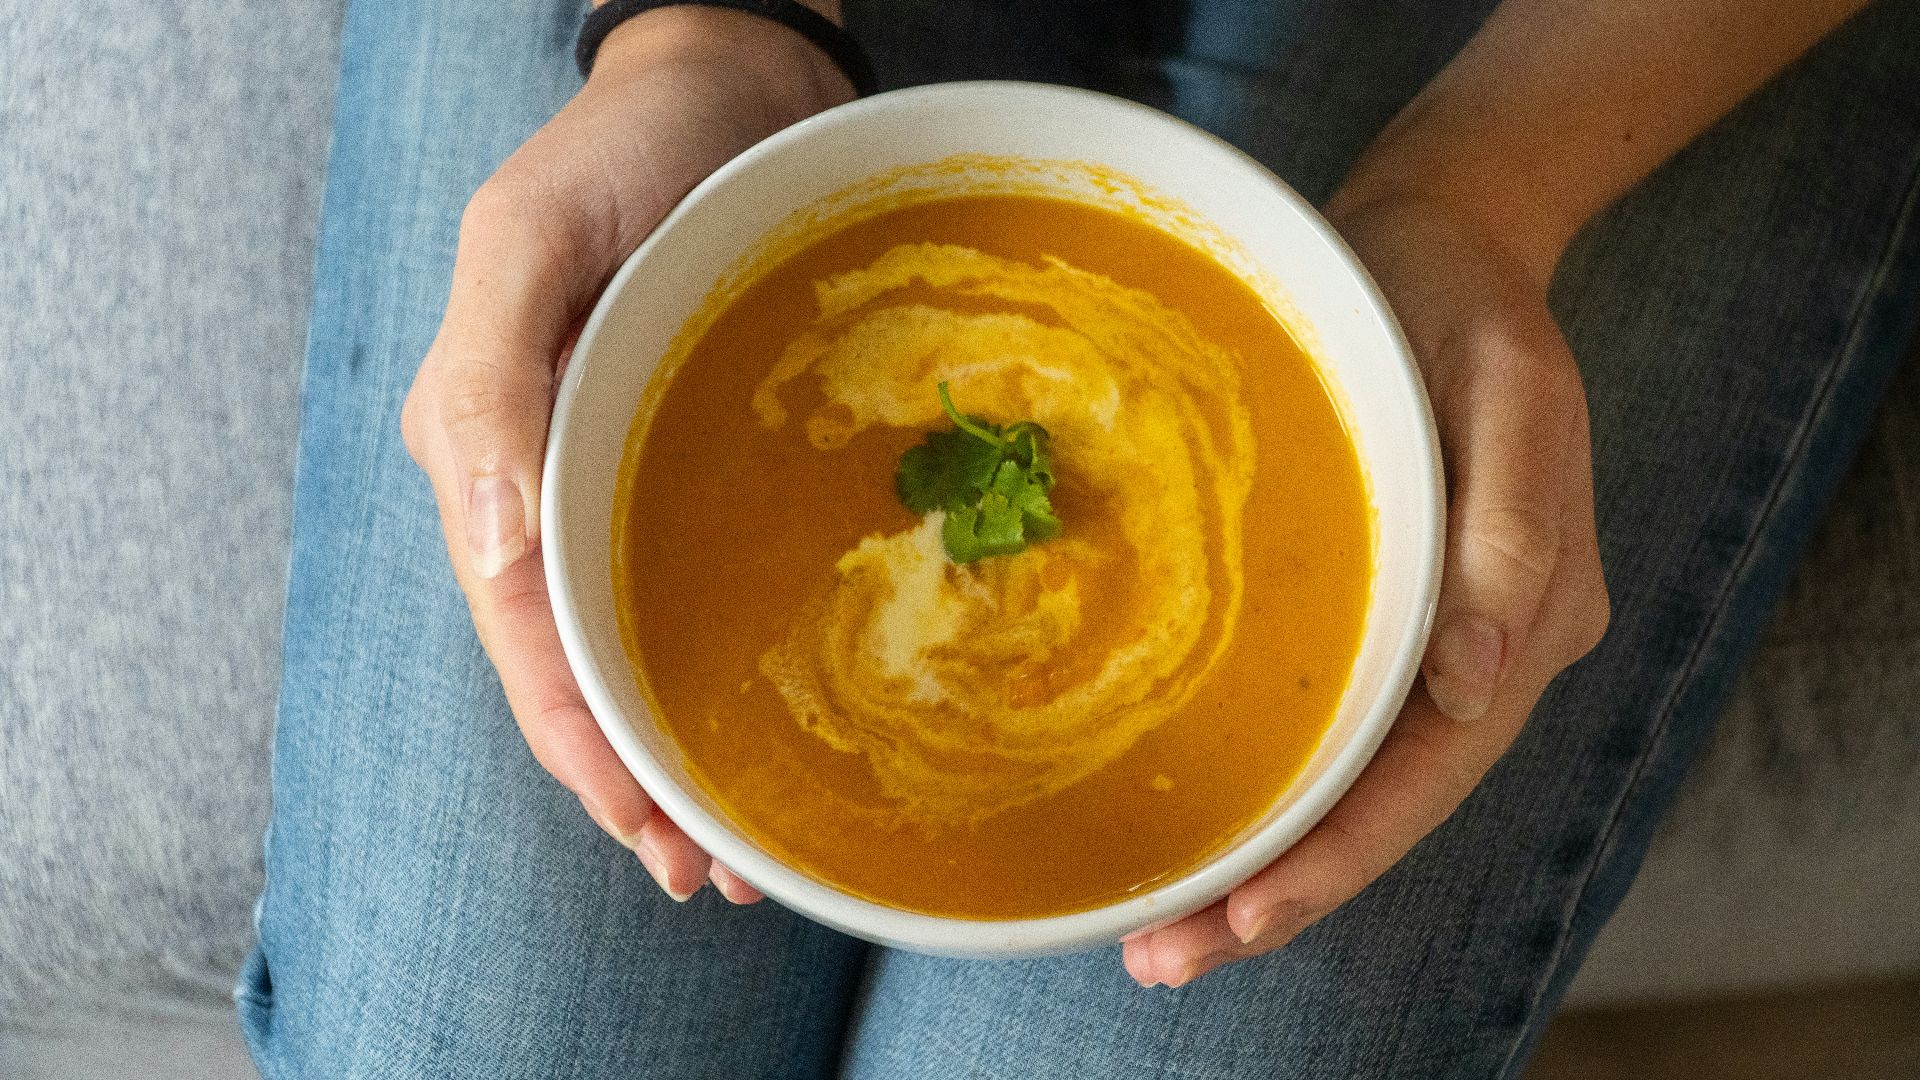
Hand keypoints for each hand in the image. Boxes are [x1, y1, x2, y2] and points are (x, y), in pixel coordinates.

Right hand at [401, 8, 854, 903]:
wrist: (730, 85)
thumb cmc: (628, 150)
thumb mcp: (531, 235)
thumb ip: (491, 381)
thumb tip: (489, 551)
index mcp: (490, 447)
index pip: (525, 630)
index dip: (578, 741)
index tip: (649, 829)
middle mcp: (548, 484)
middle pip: (578, 664)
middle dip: (634, 780)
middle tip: (716, 875)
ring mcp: (620, 480)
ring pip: (638, 644)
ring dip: (680, 749)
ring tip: (746, 846)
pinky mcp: (690, 464)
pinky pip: (696, 585)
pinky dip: (725, 667)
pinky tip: (776, 724)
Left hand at [1121, 188, 1610, 986]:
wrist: (1436, 239)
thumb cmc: (1469, 306)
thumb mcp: (1513, 393)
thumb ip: (1513, 537)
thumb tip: (1477, 691)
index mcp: (1526, 621)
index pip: (1427, 775)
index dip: (1339, 859)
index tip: (1245, 919)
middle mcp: (1473, 654)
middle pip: (1376, 804)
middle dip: (1279, 892)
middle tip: (1164, 958)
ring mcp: (1418, 637)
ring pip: (1337, 779)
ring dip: (1256, 859)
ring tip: (1158, 930)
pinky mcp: (1361, 607)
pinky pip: (1308, 717)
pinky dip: (1253, 781)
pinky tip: (1183, 815)